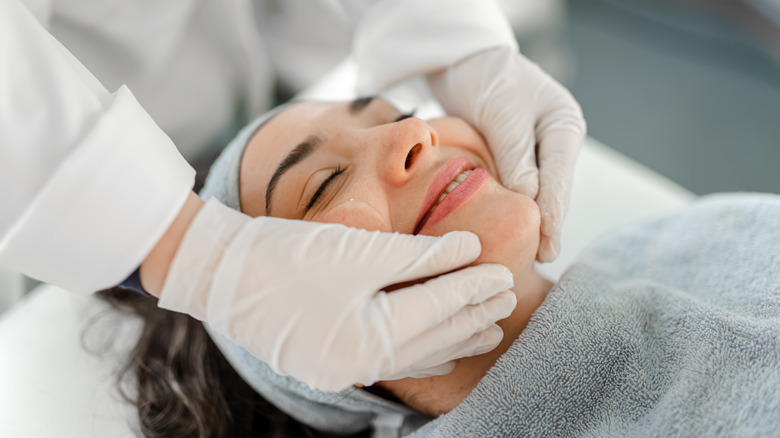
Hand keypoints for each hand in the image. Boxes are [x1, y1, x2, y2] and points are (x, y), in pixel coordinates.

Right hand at [156, 199, 515, 390]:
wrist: (217, 271)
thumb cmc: (285, 253)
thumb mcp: (358, 249)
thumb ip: (419, 255)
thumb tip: (469, 248)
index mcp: (368, 337)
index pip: (438, 309)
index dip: (474, 288)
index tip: (505, 273)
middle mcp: (359, 363)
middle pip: (433, 338)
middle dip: (472, 316)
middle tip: (509, 298)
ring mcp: (342, 368)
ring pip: (416, 354)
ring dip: (454, 338)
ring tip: (489, 330)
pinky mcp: (329, 361)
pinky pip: (391, 360)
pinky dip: (421, 350)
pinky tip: (441, 350)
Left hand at [428, 46, 585, 261]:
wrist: (464, 60)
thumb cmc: (487, 78)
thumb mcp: (502, 113)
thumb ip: (516, 155)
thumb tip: (529, 197)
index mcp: (564, 126)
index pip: (561, 177)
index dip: (554, 213)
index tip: (549, 243)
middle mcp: (555, 141)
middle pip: (552, 189)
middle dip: (545, 223)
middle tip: (541, 258)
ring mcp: (536, 151)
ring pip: (534, 192)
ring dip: (528, 218)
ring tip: (526, 253)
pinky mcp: (514, 157)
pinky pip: (515, 187)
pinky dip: (510, 206)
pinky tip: (506, 229)